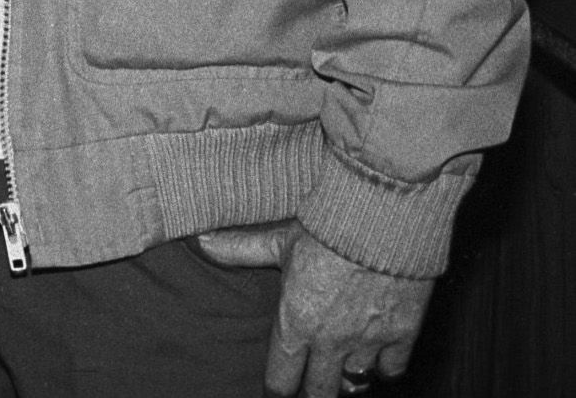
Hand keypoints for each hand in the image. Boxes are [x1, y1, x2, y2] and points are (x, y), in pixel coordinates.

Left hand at [195, 221, 433, 394]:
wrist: (381, 221)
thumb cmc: (325, 228)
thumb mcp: (277, 240)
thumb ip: (239, 249)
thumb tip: (200, 240)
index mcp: (295, 323)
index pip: (282, 379)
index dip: (278, 387)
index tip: (278, 387)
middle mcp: (330, 341)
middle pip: (319, 391)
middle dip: (312, 391)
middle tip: (309, 387)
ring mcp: (368, 341)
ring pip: (355, 383)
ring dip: (347, 380)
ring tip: (340, 374)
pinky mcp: (402, 335)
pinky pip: (392, 369)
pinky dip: (383, 367)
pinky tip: (376, 359)